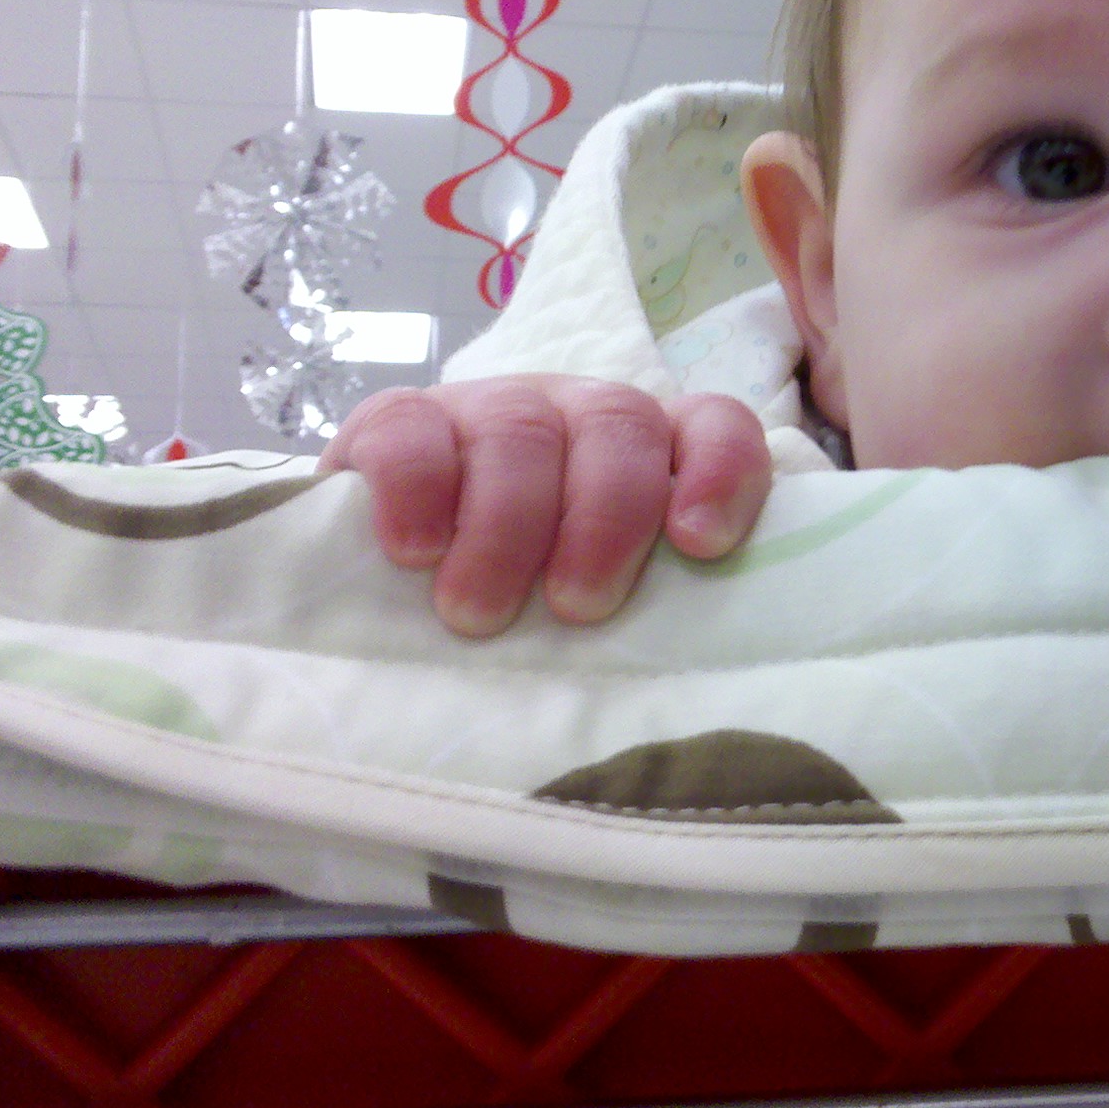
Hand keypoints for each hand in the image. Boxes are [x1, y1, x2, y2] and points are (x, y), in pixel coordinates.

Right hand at [317, 376, 772, 636]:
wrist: (387, 581)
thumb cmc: (523, 612)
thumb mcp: (596, 611)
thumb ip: (651, 620)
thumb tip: (685, 699)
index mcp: (646, 455)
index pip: (713, 425)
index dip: (721, 472)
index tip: (701, 545)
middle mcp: (576, 416)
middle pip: (619, 423)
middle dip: (606, 518)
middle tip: (577, 608)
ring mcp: (488, 408)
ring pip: (519, 428)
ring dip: (506, 523)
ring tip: (478, 614)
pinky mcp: (398, 420)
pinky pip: (410, 427)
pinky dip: (417, 486)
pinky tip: (416, 551)